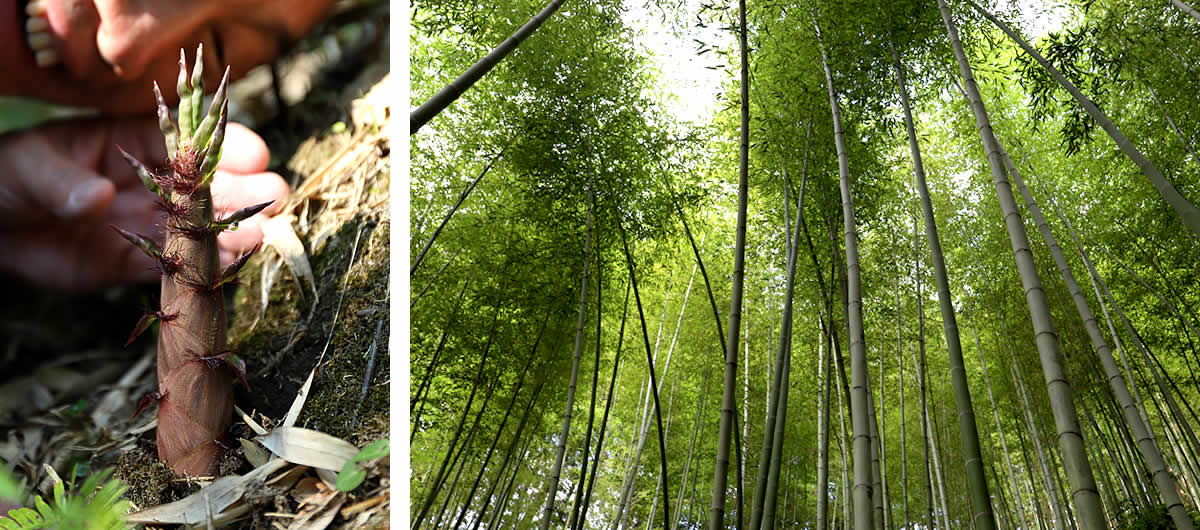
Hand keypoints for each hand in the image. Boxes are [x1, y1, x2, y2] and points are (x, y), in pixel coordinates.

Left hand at [0, 117, 287, 291]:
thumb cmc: (7, 178)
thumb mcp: (31, 168)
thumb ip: (65, 183)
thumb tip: (99, 197)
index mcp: (128, 142)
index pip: (184, 141)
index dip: (223, 145)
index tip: (255, 154)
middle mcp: (148, 182)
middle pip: (205, 184)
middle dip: (243, 189)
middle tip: (275, 197)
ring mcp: (146, 222)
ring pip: (201, 227)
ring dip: (234, 230)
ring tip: (263, 234)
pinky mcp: (134, 263)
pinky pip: (176, 266)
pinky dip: (205, 267)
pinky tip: (233, 264)